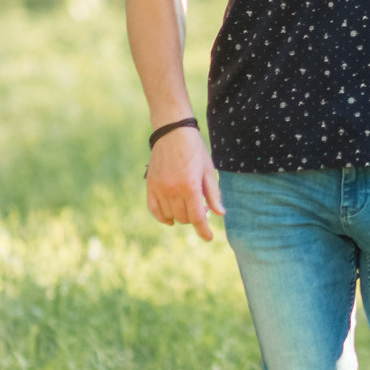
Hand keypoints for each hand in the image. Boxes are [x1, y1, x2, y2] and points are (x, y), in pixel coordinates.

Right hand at [144, 125, 225, 240]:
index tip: (209, 238)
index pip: (197, 218)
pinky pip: (154, 210)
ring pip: (170, 216)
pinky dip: (163, 217)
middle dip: (195, 217)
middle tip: (202, 207)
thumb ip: (213, 194)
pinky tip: (170, 218)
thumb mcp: (208, 170)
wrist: (172, 131)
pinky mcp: (150, 186)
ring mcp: (159, 189)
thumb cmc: (195, 149)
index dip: (204, 231)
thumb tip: (219, 214)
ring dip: (181, 216)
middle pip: (184, 218)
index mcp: (190, 186)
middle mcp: (172, 190)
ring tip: (188, 204)